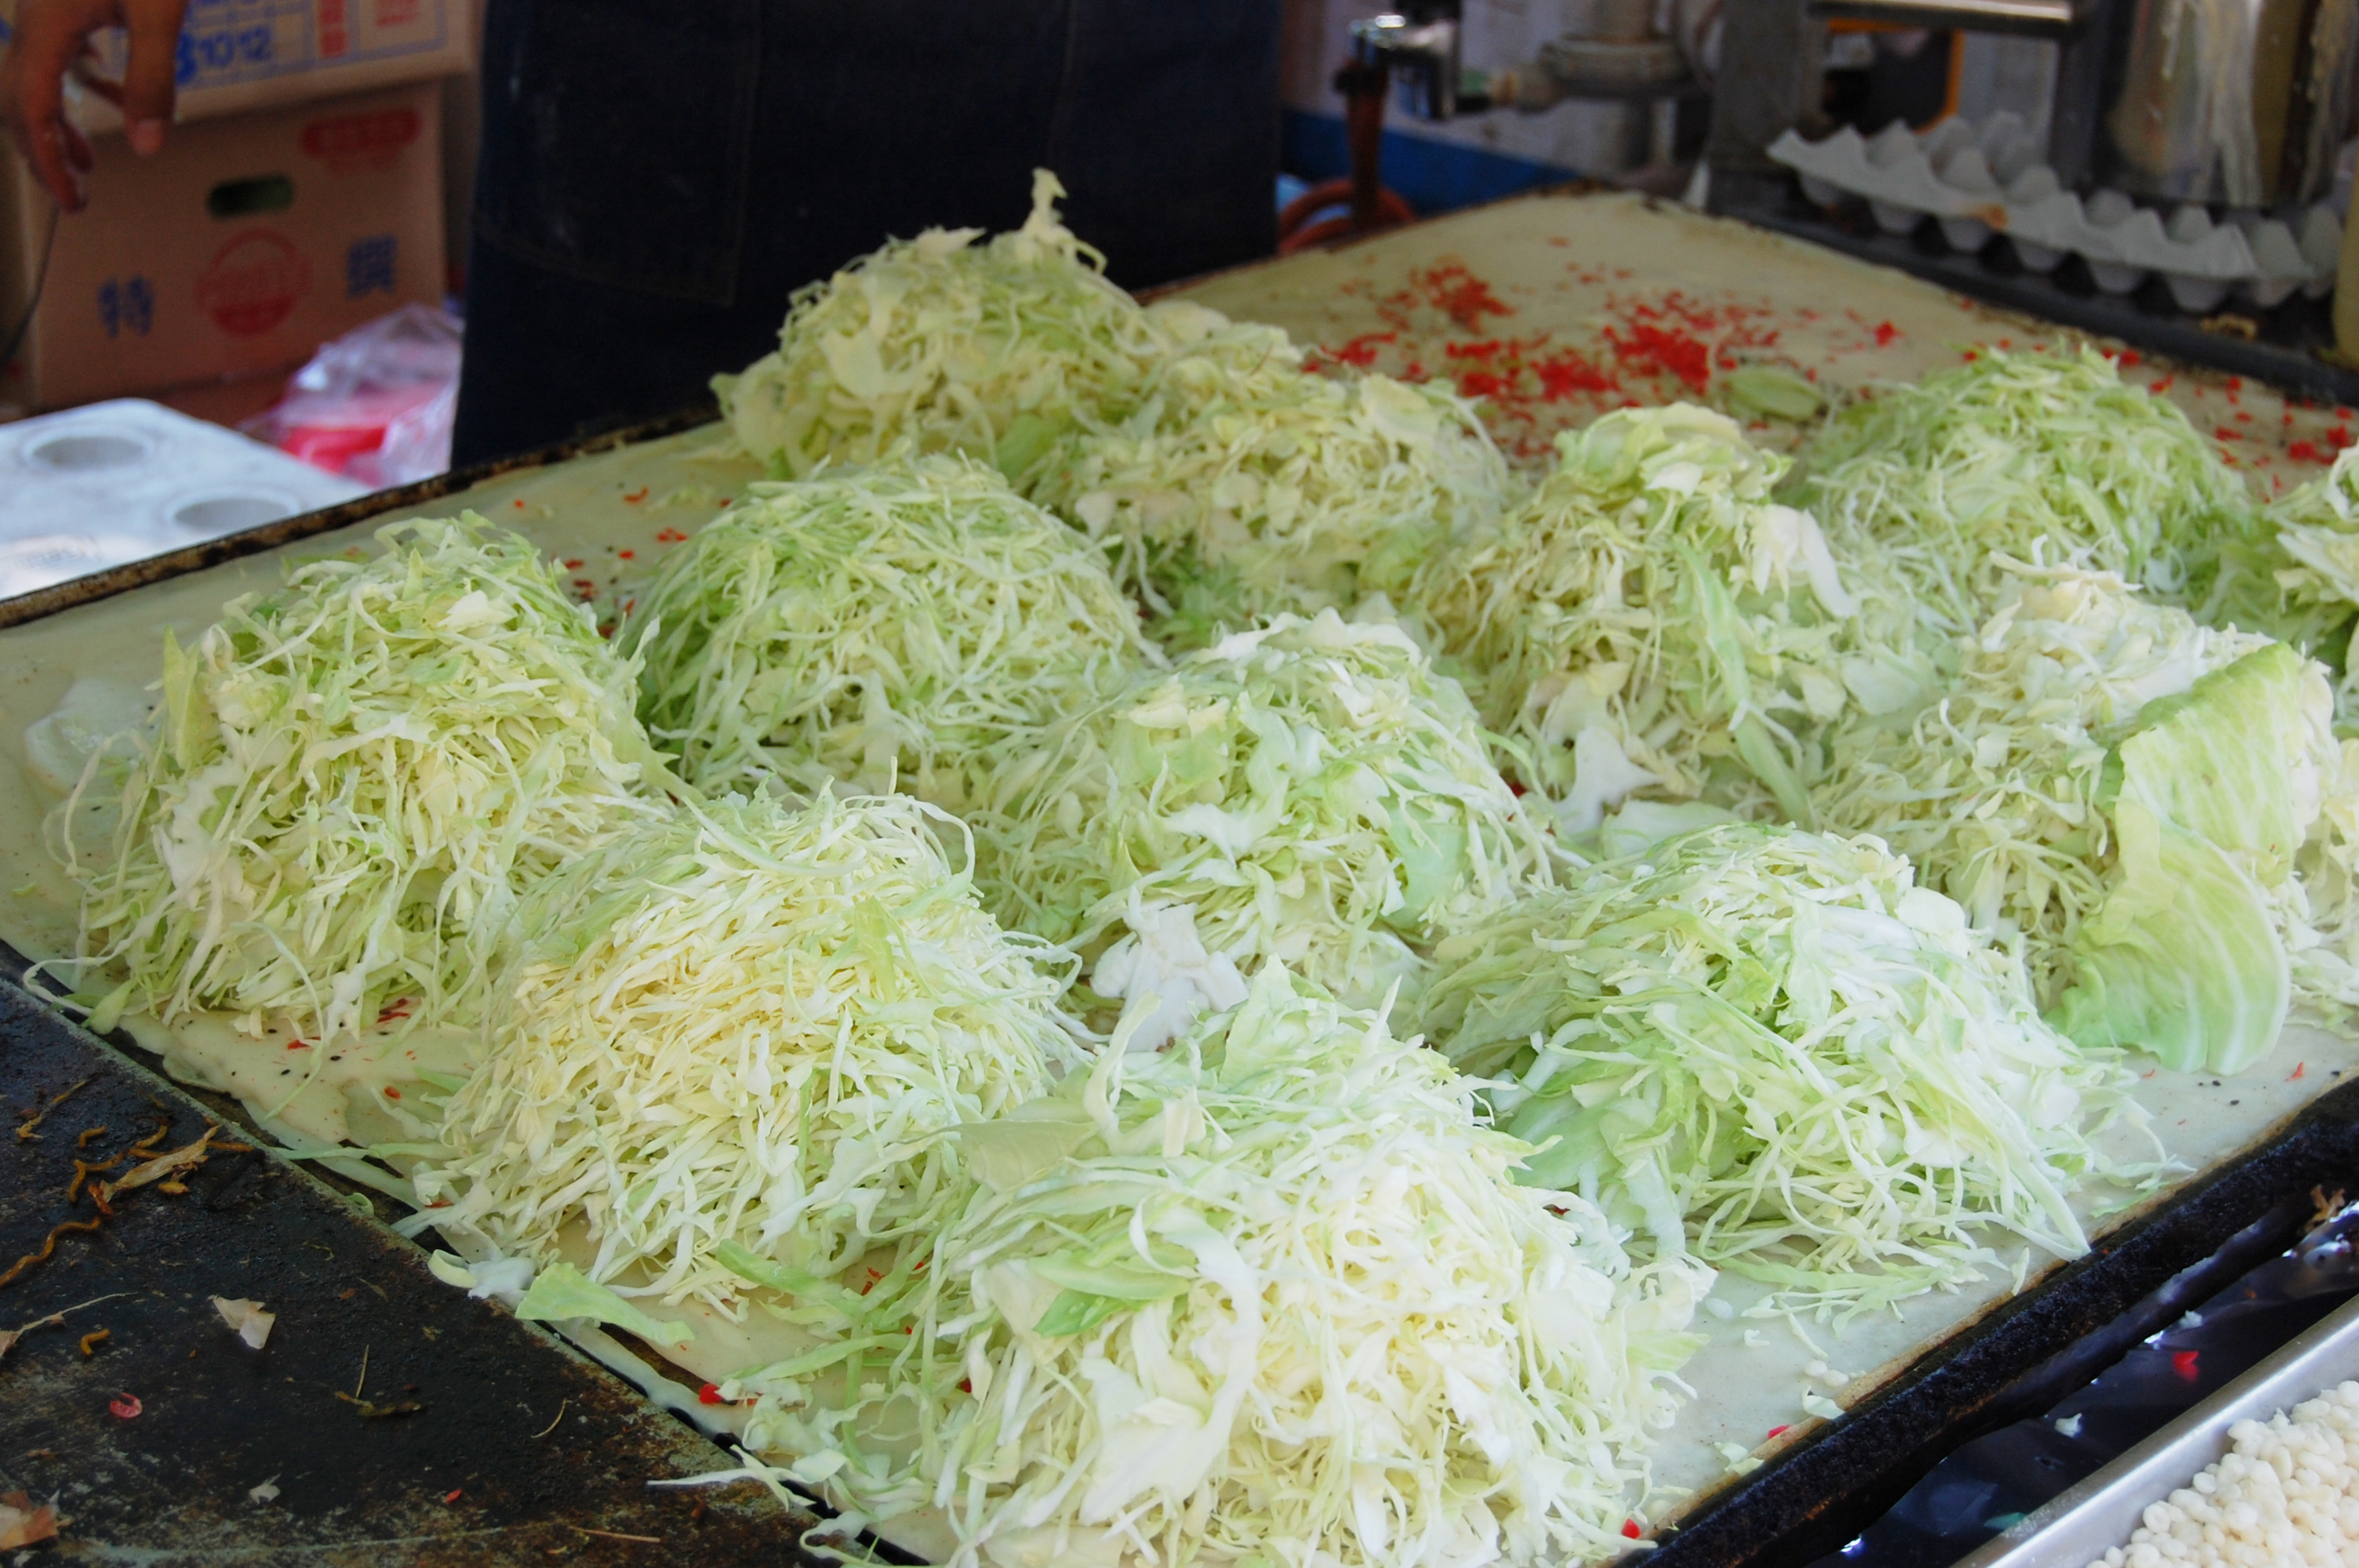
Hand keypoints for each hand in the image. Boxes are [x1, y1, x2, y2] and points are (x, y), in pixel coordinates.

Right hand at [0, 0, 188, 211]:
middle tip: (74, 197)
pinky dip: (79, 86)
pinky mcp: (66, 1)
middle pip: (21, 99)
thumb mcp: (160, 12)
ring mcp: (46, 9)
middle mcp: (35, 19)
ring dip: (58, 123)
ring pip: (36, 79)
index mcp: (47, 25)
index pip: (31, 107)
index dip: (46, 159)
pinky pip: (59, 55)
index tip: (69, 200)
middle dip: (44, 151)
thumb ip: (152, 78)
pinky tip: (111, 97)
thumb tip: (147, 148)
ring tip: (87, 164)